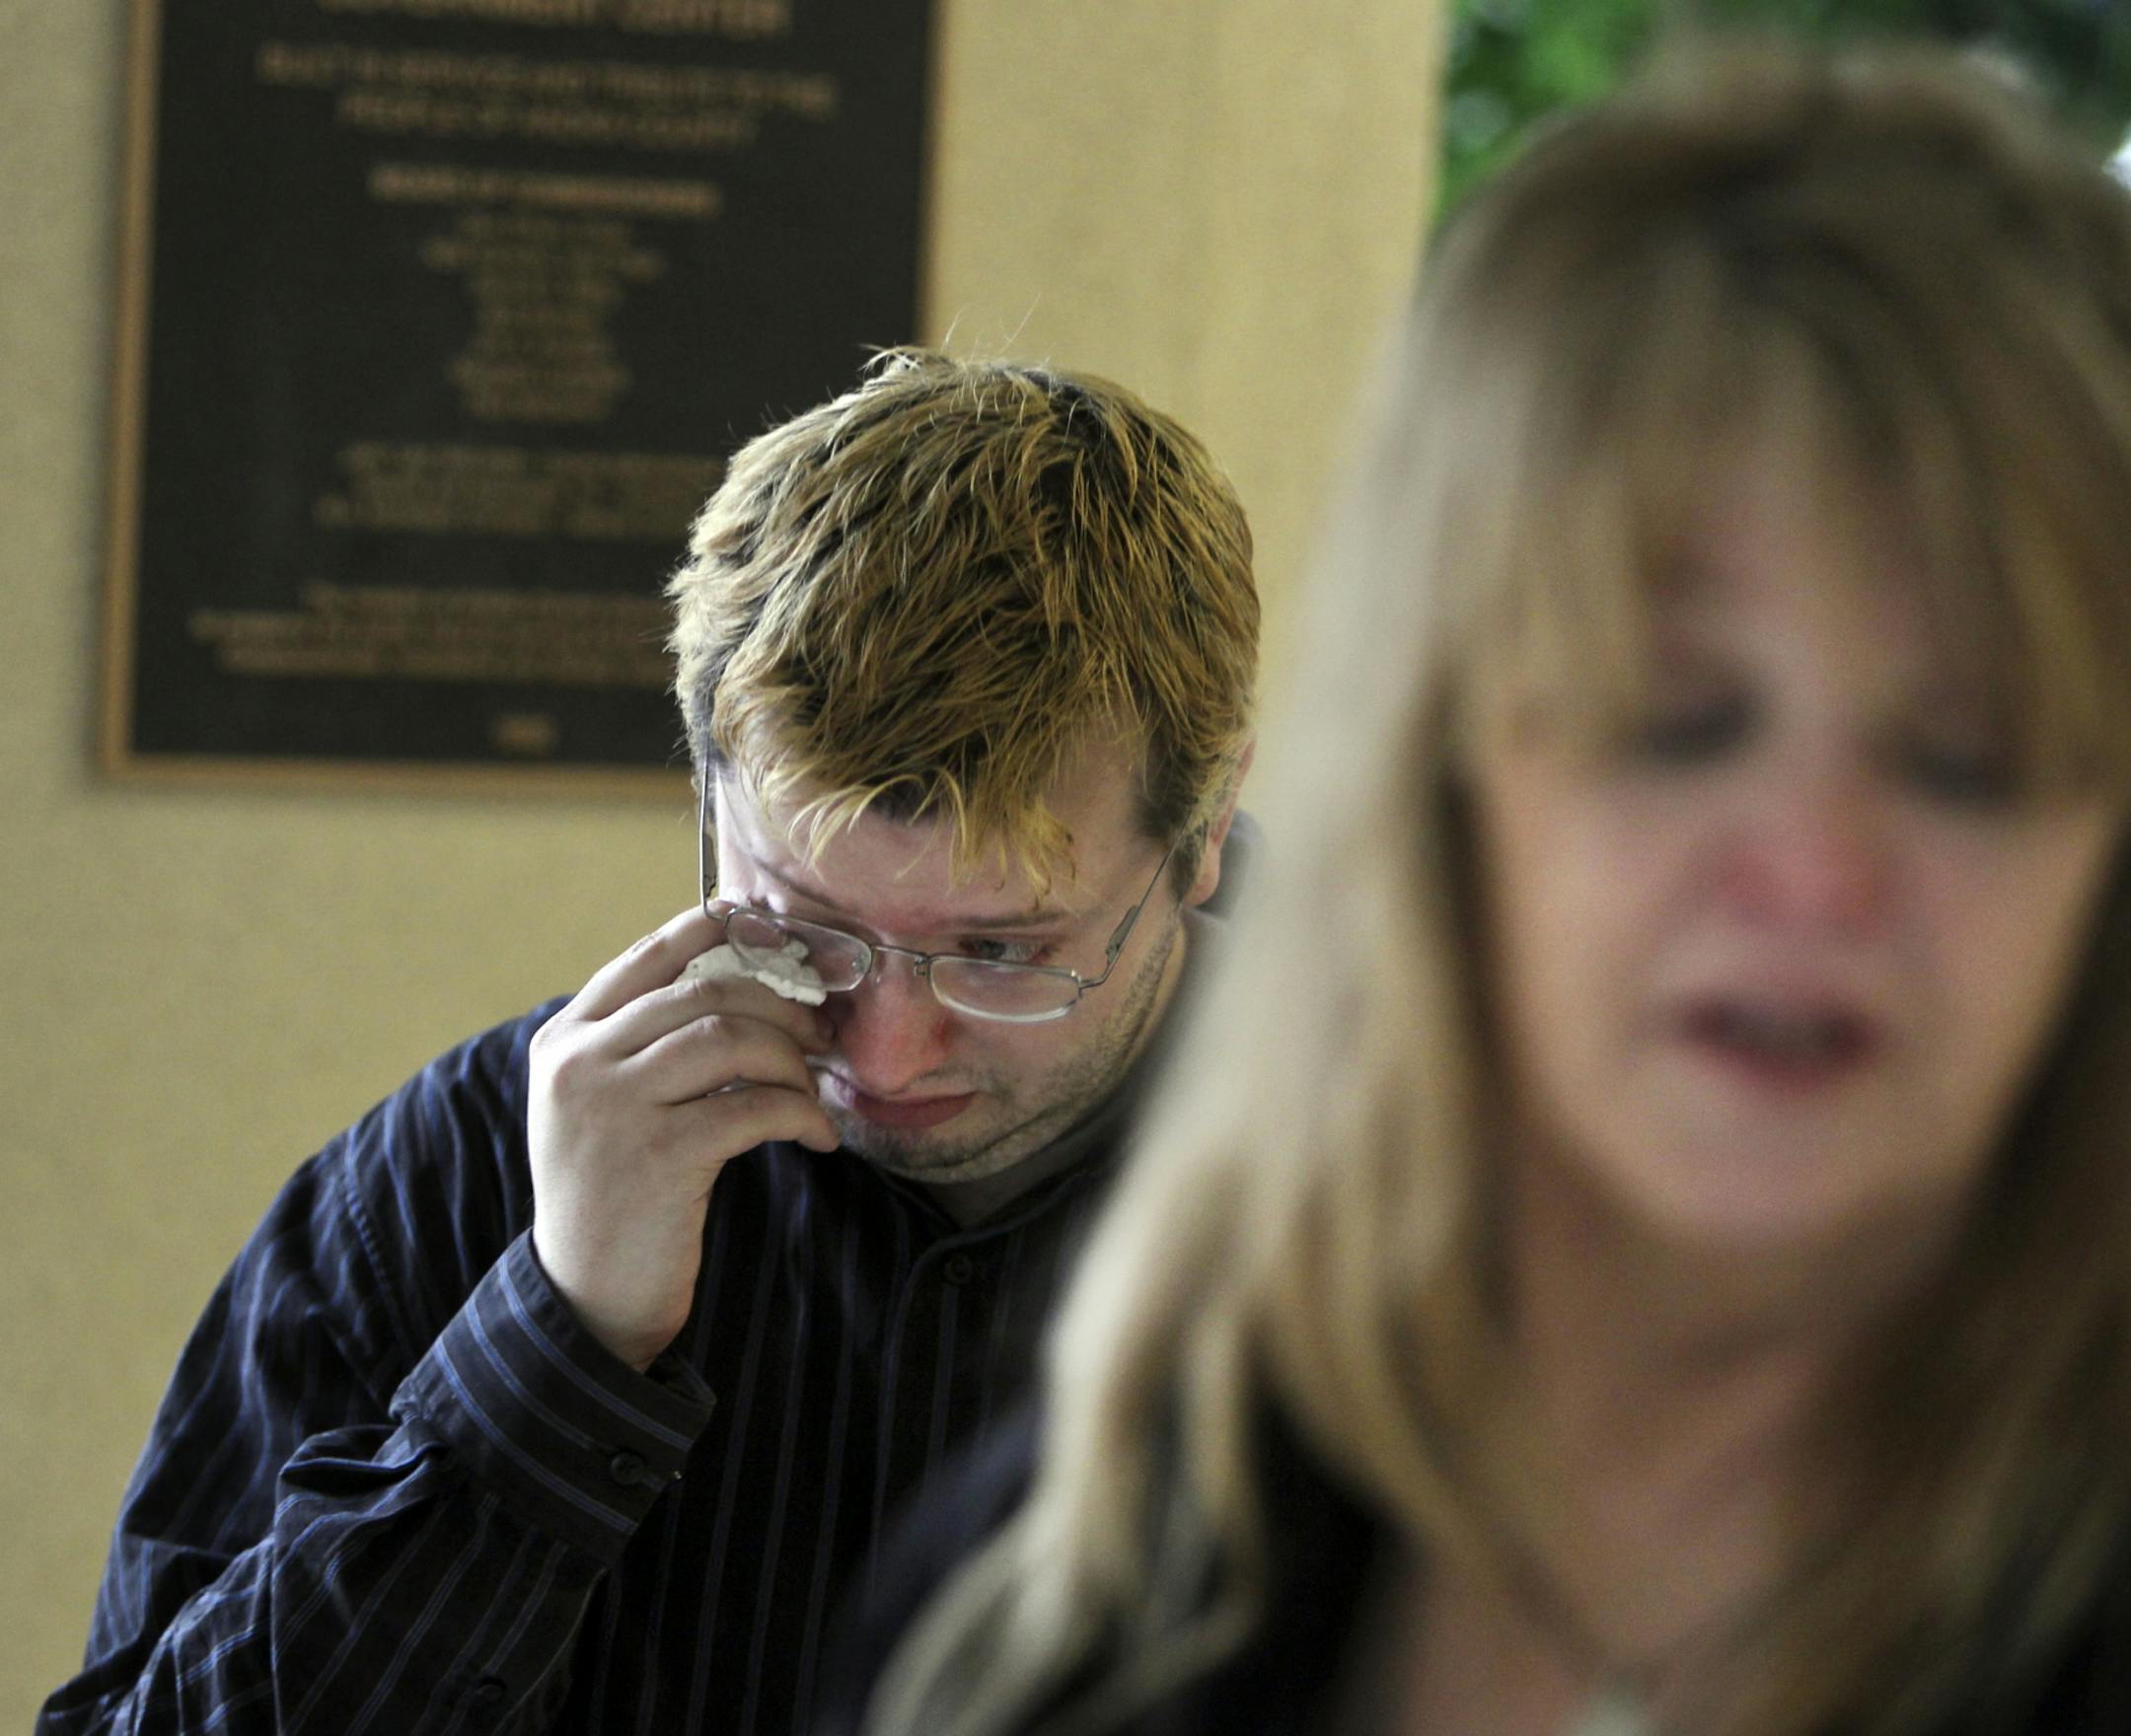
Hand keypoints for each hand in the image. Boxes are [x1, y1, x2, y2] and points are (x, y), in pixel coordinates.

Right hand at [528, 906, 839, 1370]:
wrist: (586, 1299)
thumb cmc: (613, 1195)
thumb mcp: (601, 1107)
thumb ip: (643, 1045)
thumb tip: (746, 988)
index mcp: (565, 1040)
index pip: (648, 956)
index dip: (717, 931)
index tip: (774, 936)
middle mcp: (580, 1063)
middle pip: (704, 991)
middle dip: (780, 1004)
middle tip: (820, 1033)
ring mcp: (615, 1108)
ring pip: (731, 1038)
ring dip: (793, 1059)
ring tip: (815, 1089)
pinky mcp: (659, 1157)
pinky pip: (755, 1107)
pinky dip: (801, 1115)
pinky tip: (817, 1136)